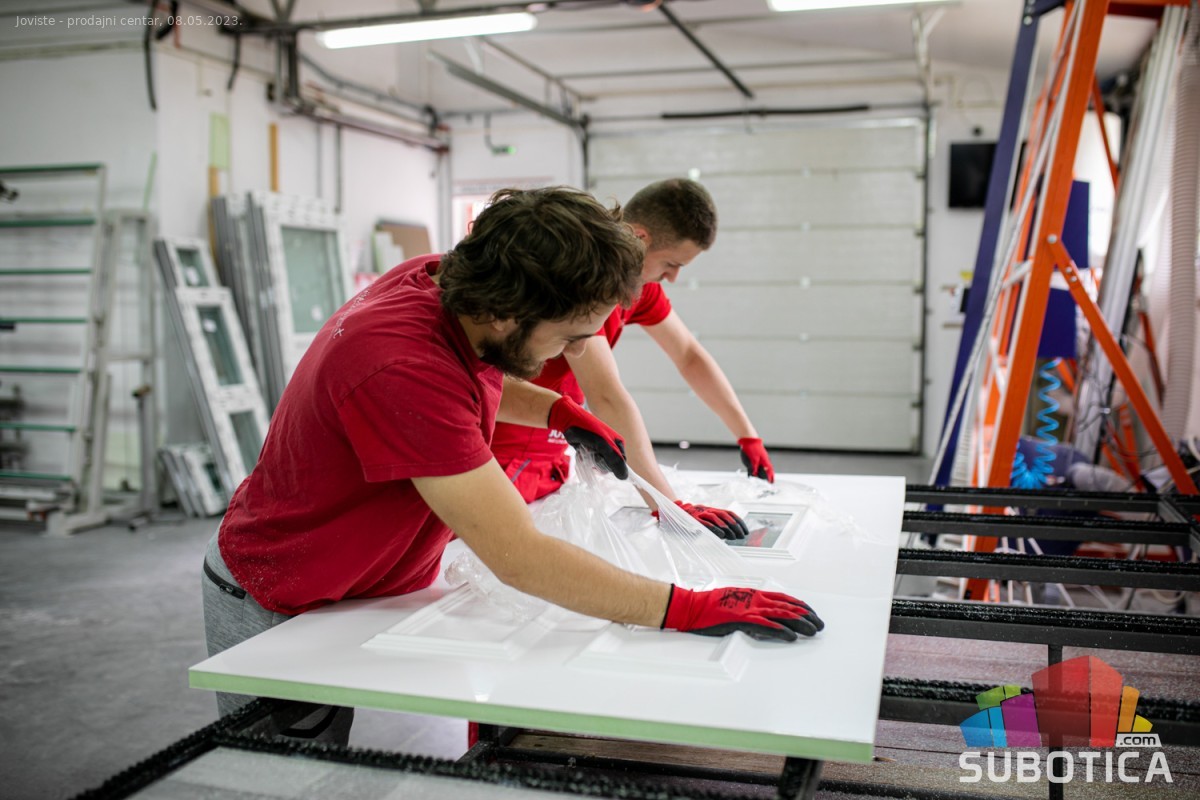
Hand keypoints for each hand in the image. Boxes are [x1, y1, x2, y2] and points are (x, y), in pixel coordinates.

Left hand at [547, 396, 626, 479]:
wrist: (569, 421)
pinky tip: (581, 453)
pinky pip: (590, 462)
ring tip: (586, 452)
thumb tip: (624, 477)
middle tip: (593, 455)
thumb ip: (615, 460)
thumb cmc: (587, 430)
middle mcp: (611, 446)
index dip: (612, 466)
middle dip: (600, 464)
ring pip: (599, 465)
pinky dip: (585, 460)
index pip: (621, 463)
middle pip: (610, 465)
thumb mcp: (604, 445)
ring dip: (592, 462)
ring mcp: (600, 449)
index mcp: (618, 444)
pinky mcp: (590, 450)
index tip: (602, 462)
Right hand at [653, 501, 748, 539]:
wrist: (668, 512)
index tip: (745, 530)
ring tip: (734, 537)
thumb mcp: (701, 520)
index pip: (728, 513)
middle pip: (725, 516)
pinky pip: (705, 523)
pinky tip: (721, 535)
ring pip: (717, 518)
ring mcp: (699, 514)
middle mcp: (706, 510)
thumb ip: (711, 525)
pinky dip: (714, 529)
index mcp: (710, 510)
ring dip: (727, 528)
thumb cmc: (685, 519)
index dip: (738, 521)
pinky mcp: (692, 519)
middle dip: (736, 526)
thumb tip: (726, 535)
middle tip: (742, 535)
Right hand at [661, 585, 823, 641]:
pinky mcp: (742, 620)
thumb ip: (749, 606)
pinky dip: (781, 631)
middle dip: (807, 616)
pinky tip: (792, 637)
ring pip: (782, 615)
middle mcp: (755, 599)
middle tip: (820, 624)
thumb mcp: (734, 601)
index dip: (801, 606)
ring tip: (813, 631)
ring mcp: (749, 609)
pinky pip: (766, 626)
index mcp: (754, 593)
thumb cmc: (710, 605)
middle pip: (788, 606)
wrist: (693, 606)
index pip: (784, 598)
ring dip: (800, 623)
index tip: (812, 613)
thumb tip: (762, 614)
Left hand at [738, 437, 773, 482]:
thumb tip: (754, 475)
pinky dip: (759, 468)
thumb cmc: (751, 448)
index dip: (771, 477)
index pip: (769, 471)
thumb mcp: (752, 459)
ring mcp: (761, 458)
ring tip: (763, 478)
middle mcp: (764, 460)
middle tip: (770, 482)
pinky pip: (760, 464)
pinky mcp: (757, 456)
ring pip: (764, 467)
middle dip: (769, 476)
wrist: (749, 439)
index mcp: (765, 461)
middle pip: (768, 469)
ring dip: (764, 472)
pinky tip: (756, 470)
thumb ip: (753, 468)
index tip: (772, 483)